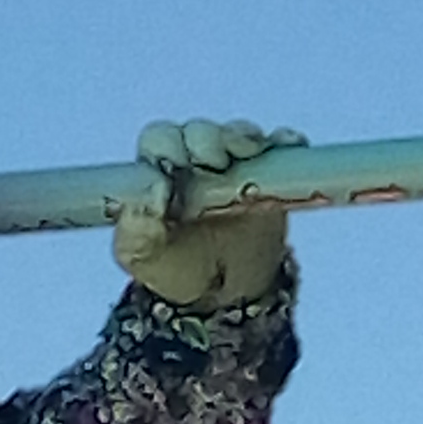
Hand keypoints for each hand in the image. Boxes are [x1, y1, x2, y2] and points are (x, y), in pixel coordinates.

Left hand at [117, 116, 302, 309]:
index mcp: (158, 171)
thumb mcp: (143, 256)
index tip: (176, 168)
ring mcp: (235, 163)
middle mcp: (195, 158)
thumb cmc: (172, 265)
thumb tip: (155, 192)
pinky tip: (285, 145)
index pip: (160, 139)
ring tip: (247, 153)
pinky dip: (285, 142)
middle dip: (206, 140)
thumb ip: (137, 229)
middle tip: (213, 163)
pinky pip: (282, 147)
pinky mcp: (272, 172)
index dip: (168, 146)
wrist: (222, 291)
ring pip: (239, 134)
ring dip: (242, 138)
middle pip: (199, 132)